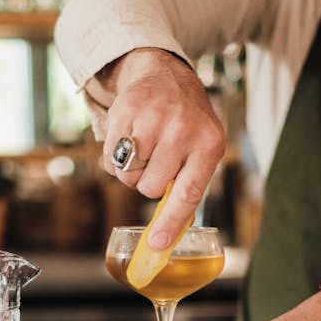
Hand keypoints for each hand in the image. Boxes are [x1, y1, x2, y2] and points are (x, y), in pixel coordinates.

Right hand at [88, 48, 225, 249]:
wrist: (167, 76)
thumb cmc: (188, 124)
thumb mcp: (203, 150)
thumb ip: (189, 188)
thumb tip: (167, 238)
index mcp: (209, 145)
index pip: (188, 193)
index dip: (170, 222)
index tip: (157, 244)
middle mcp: (183, 130)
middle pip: (149, 188)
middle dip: (148, 181)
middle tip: (157, 160)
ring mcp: (154, 118)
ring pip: (128, 175)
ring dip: (131, 170)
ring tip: (144, 148)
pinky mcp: (128, 111)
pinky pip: (111, 158)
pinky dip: (115, 157)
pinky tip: (130, 138)